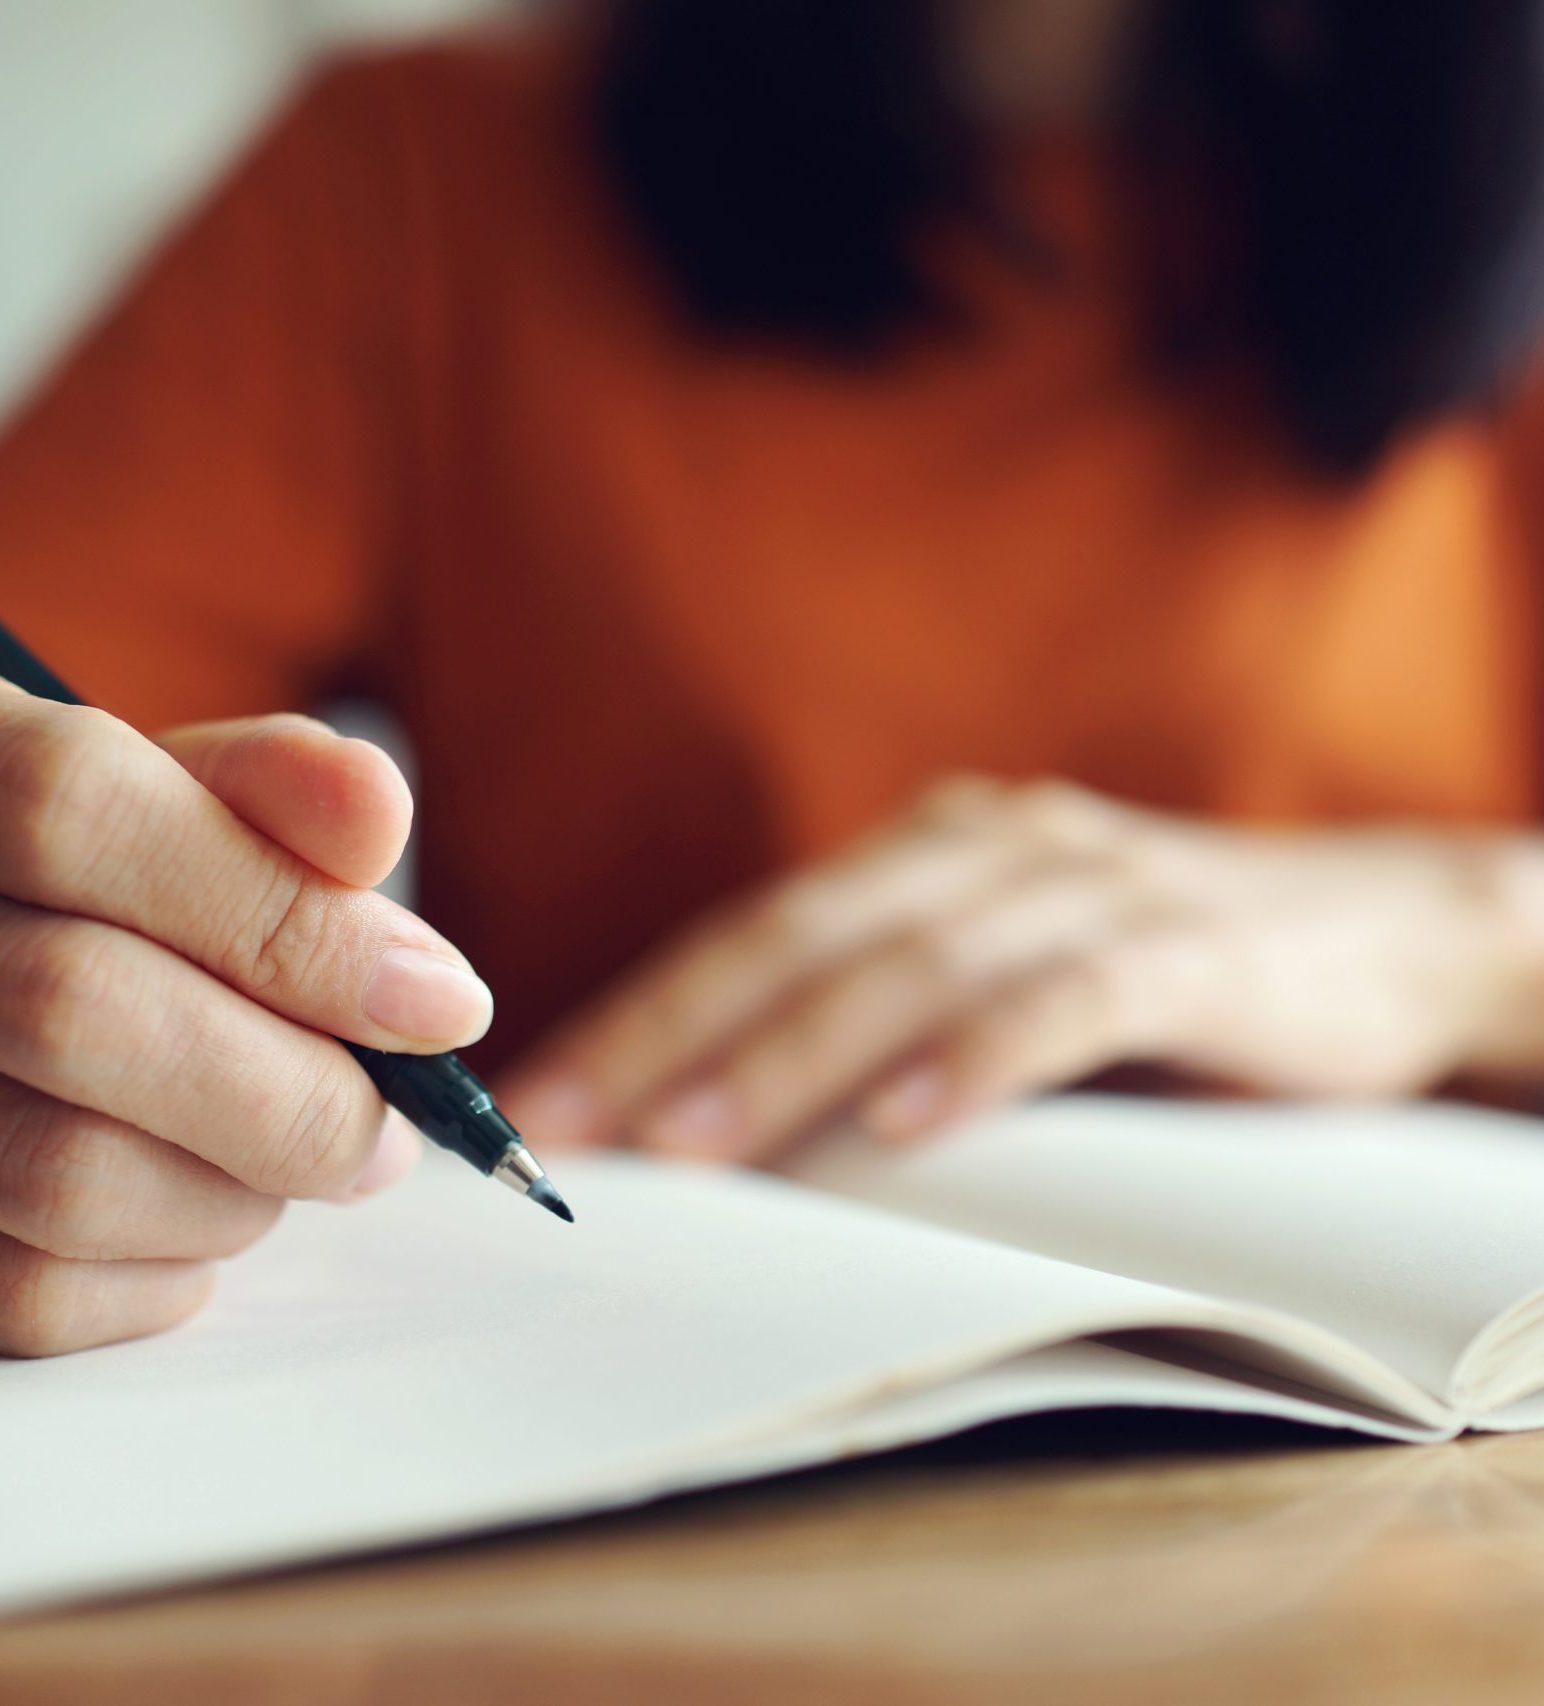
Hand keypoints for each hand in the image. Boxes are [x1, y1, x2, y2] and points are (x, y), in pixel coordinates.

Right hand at [0, 691, 493, 1355]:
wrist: (16, 960)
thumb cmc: (115, 888)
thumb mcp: (185, 801)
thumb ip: (279, 795)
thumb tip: (377, 819)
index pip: (84, 814)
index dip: (283, 918)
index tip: (443, 1006)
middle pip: (80, 1008)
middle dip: (294, 1091)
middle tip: (390, 1128)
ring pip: (68, 1173)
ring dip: (240, 1193)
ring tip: (285, 1160)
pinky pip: (39, 1293)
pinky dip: (167, 1275)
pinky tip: (198, 1213)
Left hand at [502, 778, 1540, 1163]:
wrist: (1383, 930)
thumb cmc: (1162, 967)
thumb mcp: (1006, 967)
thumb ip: (895, 1009)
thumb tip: (739, 1105)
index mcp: (930, 850)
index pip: (756, 930)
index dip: (643, 1010)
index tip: (545, 1100)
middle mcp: (988, 845)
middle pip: (798, 936)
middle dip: (670, 1033)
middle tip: (567, 1124)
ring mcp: (1086, 884)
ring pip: (907, 968)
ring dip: (791, 1058)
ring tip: (694, 1143)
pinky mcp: (1184, 946)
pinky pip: (1061, 1001)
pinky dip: (976, 1060)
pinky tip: (906, 1128)